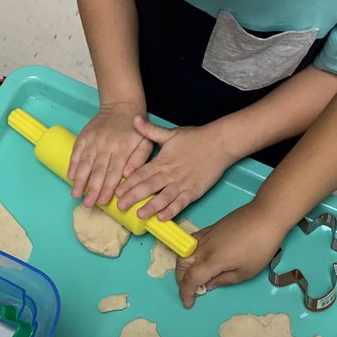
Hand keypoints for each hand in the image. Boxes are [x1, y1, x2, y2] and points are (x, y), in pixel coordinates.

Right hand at [68, 102, 152, 207]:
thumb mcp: (146, 142)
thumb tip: (127, 175)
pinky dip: (73, 164)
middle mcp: (106, 145)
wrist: (122, 105)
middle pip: (98, 170)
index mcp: (122, 149)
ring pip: (85, 162)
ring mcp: (94, 140)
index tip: (102, 201)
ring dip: (80, 180)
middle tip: (87, 204)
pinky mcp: (85, 136)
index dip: (107, 188)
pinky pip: (77, 151)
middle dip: (91, 189)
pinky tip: (71, 176)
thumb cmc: (136, 129)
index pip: (114, 172)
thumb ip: (139, 159)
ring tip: (75, 194)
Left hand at [117, 117, 235, 220]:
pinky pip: (181, 203)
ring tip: (140, 215)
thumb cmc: (195, 138)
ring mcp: (182, 184)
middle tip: (120, 206)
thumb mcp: (170, 133)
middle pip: (149, 187)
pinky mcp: (194, 191)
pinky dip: (172, 211)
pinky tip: (162, 218)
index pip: (141, 173)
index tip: (117, 191)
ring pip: (163, 197)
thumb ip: (150, 130)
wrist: (219, 143)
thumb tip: (134, 119)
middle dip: (134, 197)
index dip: (128, 183)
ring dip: (151, 206)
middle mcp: (170, 174)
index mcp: (162, 161)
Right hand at [175, 201, 286, 307]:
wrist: (265, 217)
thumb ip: (224, 280)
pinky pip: (191, 242)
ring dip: (182, 268)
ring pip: (183, 253)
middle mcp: (203, 248)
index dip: (186, 293)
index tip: (188, 303)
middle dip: (181, 281)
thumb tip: (208, 285)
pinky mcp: (209, 229)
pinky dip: (188, 253)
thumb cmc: (260, 246)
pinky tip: (196, 258)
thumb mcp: (246, 272)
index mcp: (212, 261)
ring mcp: (205, 237)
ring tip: (191, 277)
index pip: (190, 280)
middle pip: (182, 266)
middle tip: (190, 292)